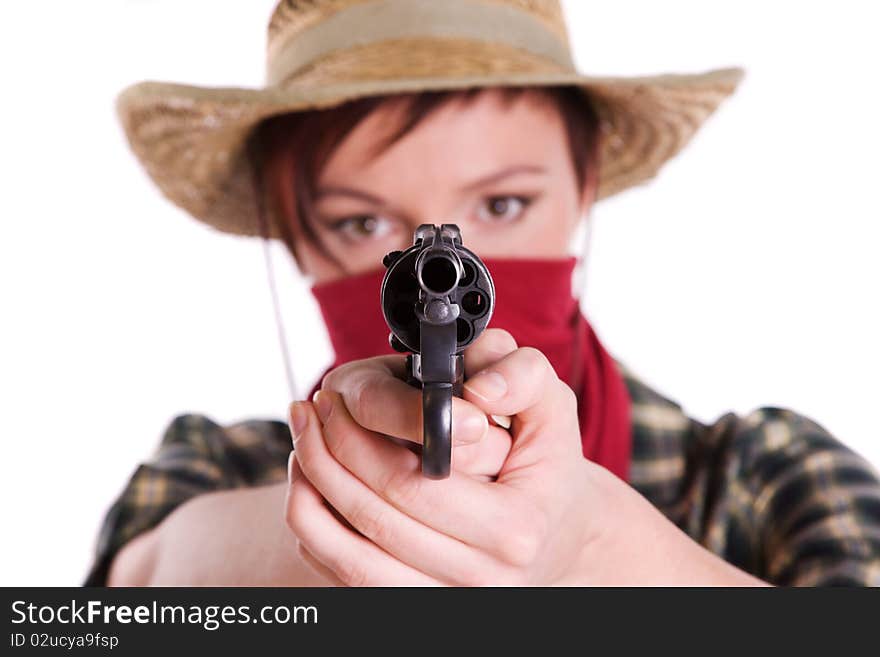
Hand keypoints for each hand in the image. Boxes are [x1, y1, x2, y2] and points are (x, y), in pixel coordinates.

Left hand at [286, 329, 767, 585]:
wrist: (558, 537)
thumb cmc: (547, 468)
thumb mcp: (553, 409)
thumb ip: (523, 379)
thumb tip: (473, 392)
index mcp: (513, 528)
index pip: (414, 481)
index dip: (361, 435)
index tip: (335, 394)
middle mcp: (478, 577)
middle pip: (374, 515)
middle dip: (328, 453)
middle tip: (310, 407)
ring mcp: (445, 600)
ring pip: (348, 556)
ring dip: (311, 491)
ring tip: (302, 441)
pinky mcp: (418, 606)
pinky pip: (346, 577)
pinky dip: (318, 530)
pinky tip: (312, 482)